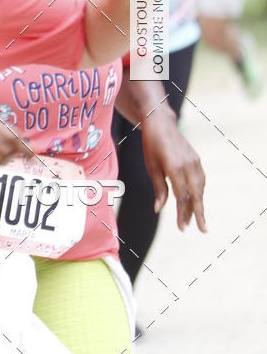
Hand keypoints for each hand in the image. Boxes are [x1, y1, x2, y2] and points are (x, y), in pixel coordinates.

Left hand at [141, 105, 206, 231]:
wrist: (161, 123)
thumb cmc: (152, 145)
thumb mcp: (151, 167)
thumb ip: (159, 188)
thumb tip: (159, 209)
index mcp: (175, 168)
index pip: (182, 196)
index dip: (183, 214)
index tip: (182, 228)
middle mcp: (188, 165)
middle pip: (196, 195)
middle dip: (199, 213)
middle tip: (202, 230)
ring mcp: (195, 161)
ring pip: (200, 188)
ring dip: (198, 204)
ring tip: (195, 219)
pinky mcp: (196, 159)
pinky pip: (201, 179)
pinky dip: (199, 191)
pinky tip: (195, 200)